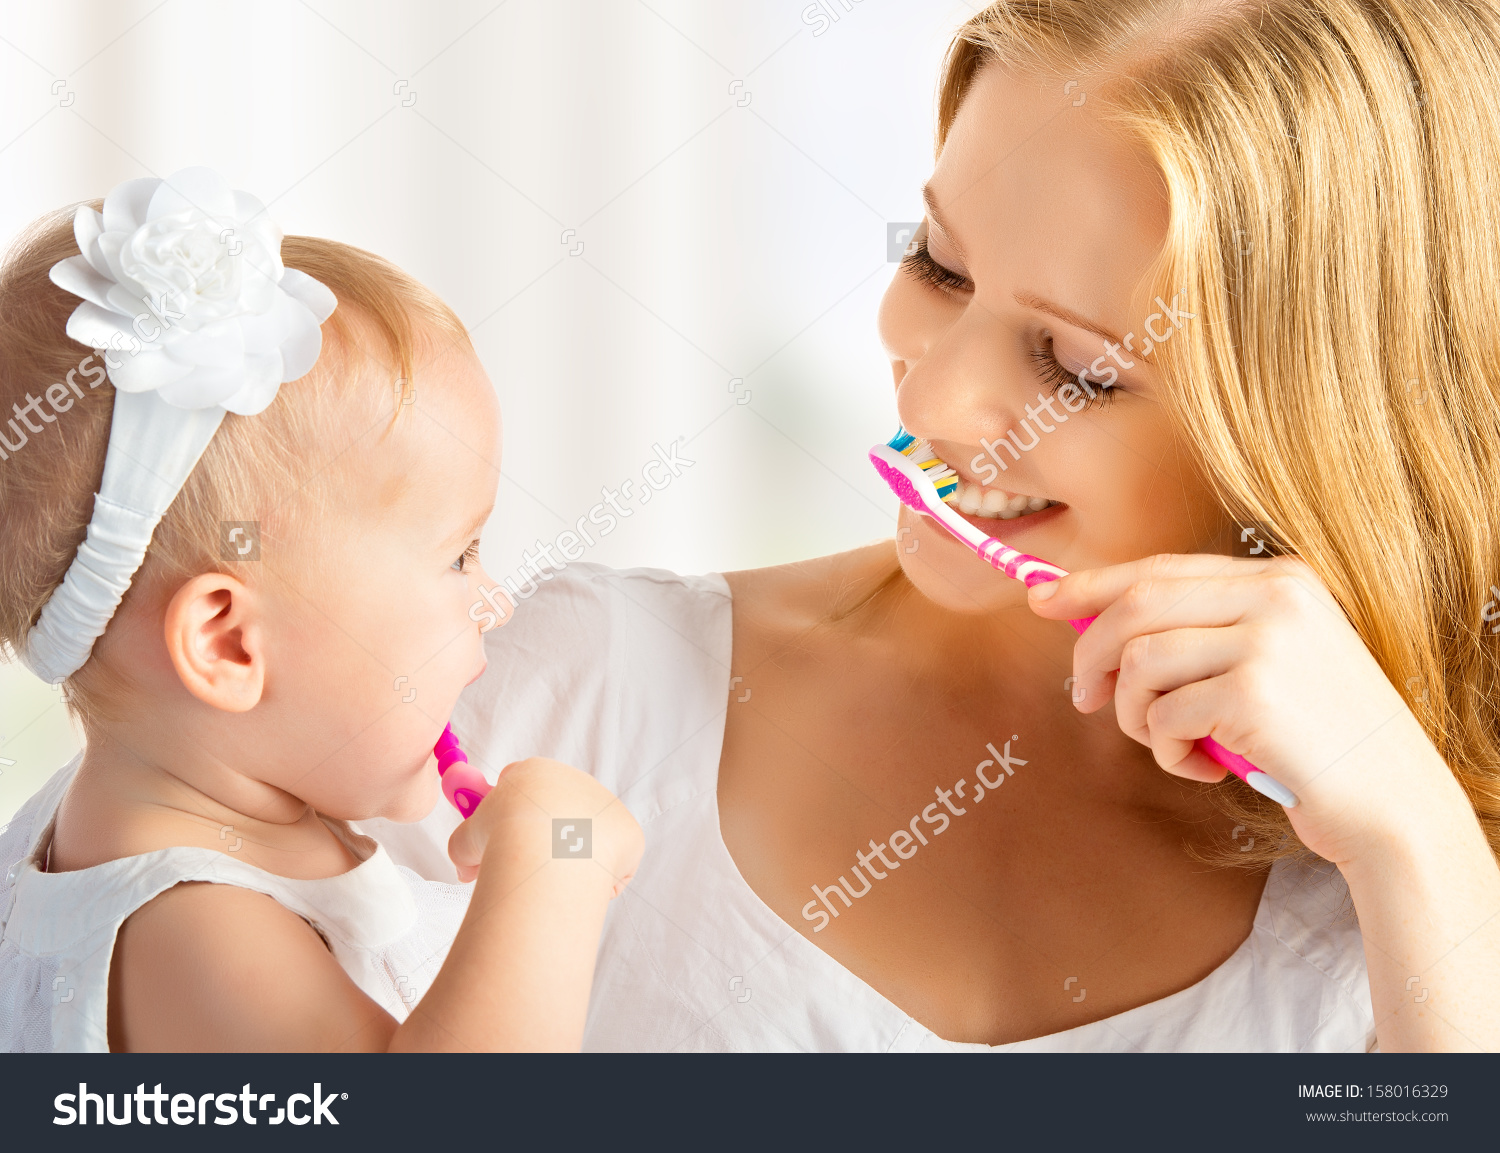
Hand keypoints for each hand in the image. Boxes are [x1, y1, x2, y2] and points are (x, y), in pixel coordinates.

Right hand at [446, 757, 642, 889]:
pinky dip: (598, 882)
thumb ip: (465, 848)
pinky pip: (613, 864)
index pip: (525, 790)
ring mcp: (607, 805)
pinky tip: (579, 890)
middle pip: (560, 814)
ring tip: (552, 885)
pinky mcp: (629, 832)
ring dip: (571, 863)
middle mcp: (576, 781)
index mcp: (536, 771)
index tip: (502, 845)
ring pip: (587, 841)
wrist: (544, 850)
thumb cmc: (501, 839)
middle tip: (527, 873)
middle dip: (545, 843)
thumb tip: (467, 867)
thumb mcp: (466, 840)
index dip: (511, 819)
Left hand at [1027, 553, 1465, 866]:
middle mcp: (1275, 597)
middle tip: (1085, 700)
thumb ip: (1196, 633)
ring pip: (1140, 661)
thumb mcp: (1264, 663)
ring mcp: (1267, 641)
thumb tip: (1085, 618)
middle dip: (1091, 653)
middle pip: (1137, 605)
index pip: (1161, 569)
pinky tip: (1203, 767)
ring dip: (1134, 715)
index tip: (1042, 598)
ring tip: (1168, 743)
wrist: (1391, 801)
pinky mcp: (1254, 693)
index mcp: (1279, 579)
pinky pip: (1163, 716)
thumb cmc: (1313, 738)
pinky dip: (1167, 751)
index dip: (1091, 584)